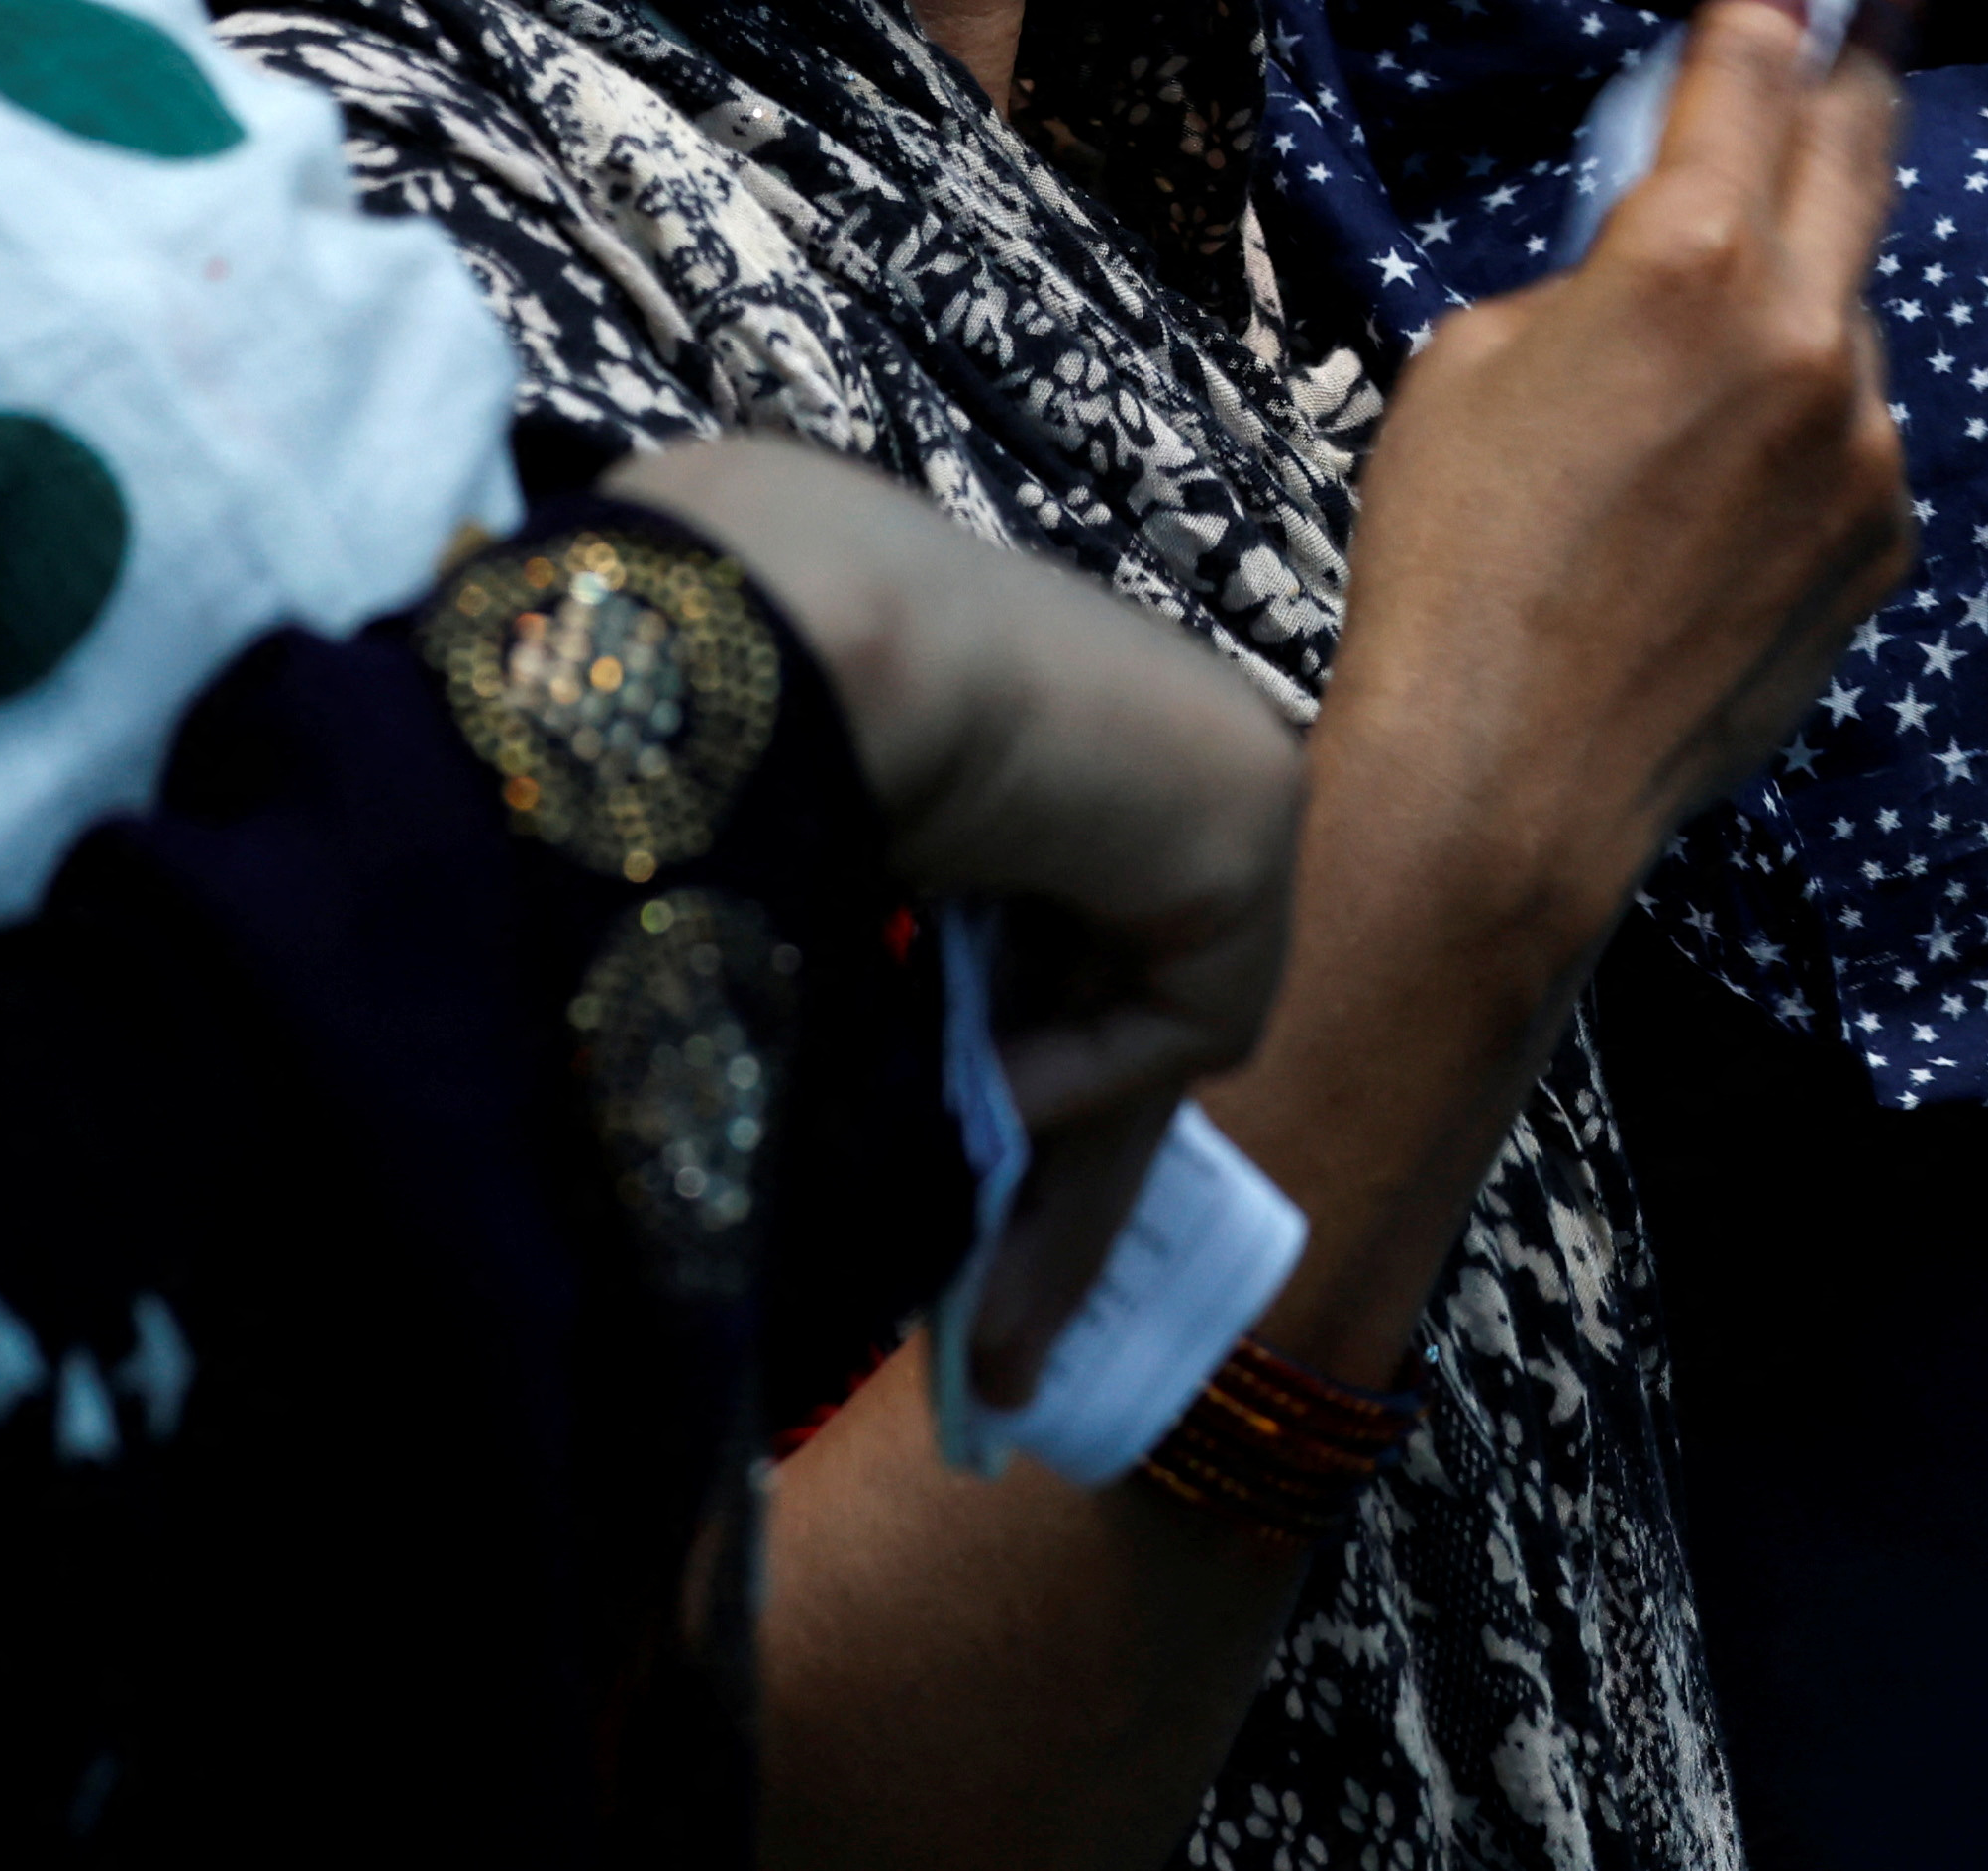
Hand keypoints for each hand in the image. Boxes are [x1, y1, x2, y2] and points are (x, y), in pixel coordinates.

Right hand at [597, 433, 1304, 1395]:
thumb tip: (842, 1153)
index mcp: (1012, 741)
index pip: (1037, 968)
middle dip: (1049, 1209)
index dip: (1002, 1125)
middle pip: (1103, 1028)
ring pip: (1145, 1055)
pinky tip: (988, 1071)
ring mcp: (1200, 774)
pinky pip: (1177, 1026)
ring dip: (1065, 1208)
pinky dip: (1081, 1073)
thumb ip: (864, 1011)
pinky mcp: (1254, 820)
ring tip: (989, 1357)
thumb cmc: (733, 725)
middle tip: (991, 1363)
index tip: (958, 1267)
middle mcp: (1119, 746)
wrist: (793, 624)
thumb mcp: (805, 896)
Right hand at [1332, 0, 1919, 973]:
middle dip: (1857, 72)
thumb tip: (1663, 252)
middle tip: (1880, 10)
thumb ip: (1599, 271)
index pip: (1754, 76)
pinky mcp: (1881, 538)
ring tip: (1690, 382)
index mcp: (1688, 263)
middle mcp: (1806, 335)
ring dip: (1796, 301)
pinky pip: (1848, 435)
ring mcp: (1863, 445)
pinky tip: (1705, 499)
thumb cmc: (1449, 563)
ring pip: (1844, 314)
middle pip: (1853, 155)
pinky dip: (1798, 430)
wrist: (1504, 781)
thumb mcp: (1474, 357)